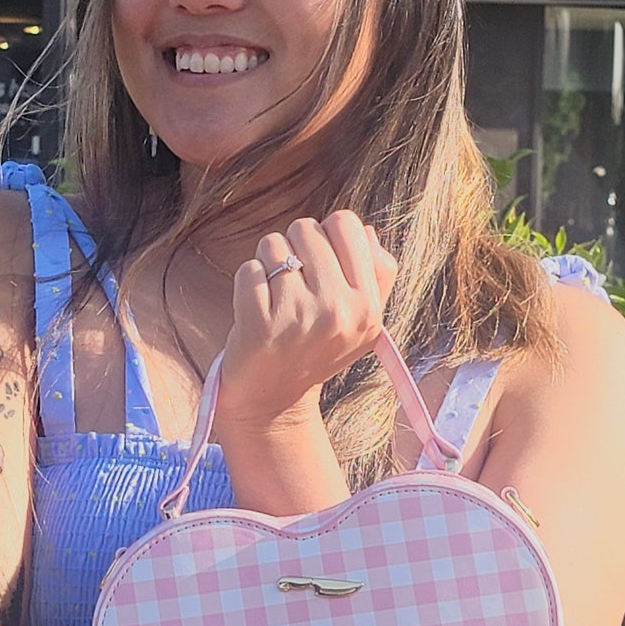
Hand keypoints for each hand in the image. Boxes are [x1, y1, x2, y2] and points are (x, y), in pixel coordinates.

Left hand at [215, 210, 397, 432]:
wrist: (273, 402)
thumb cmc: (315, 350)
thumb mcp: (360, 321)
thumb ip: (376, 274)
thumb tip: (364, 230)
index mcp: (367, 306)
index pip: (347, 223)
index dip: (326, 235)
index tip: (318, 262)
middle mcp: (338, 311)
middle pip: (306, 229)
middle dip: (294, 248)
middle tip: (292, 285)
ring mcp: (298, 318)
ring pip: (272, 245)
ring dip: (268, 265)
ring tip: (275, 299)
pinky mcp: (260, 325)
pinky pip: (248, 270)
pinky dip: (247, 284)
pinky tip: (256, 311)